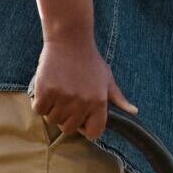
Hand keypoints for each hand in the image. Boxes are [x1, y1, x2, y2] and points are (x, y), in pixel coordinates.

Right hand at [27, 0, 131, 139]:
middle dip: (66, 118)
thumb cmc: (90, 60)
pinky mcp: (45, 91)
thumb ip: (118, 98)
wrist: (70, 39)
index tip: (80, 118)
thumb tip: (133, 111)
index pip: (93, 133)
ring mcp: (63, 97)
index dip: (85, 127)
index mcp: (99, 102)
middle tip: (66, 99)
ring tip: (58, 91)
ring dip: (52, 109)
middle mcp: (82, 102)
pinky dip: (40, 103)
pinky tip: (47, 89)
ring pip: (53, 119)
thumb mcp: (107, 78)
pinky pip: (39, 110)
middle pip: (69, 128)